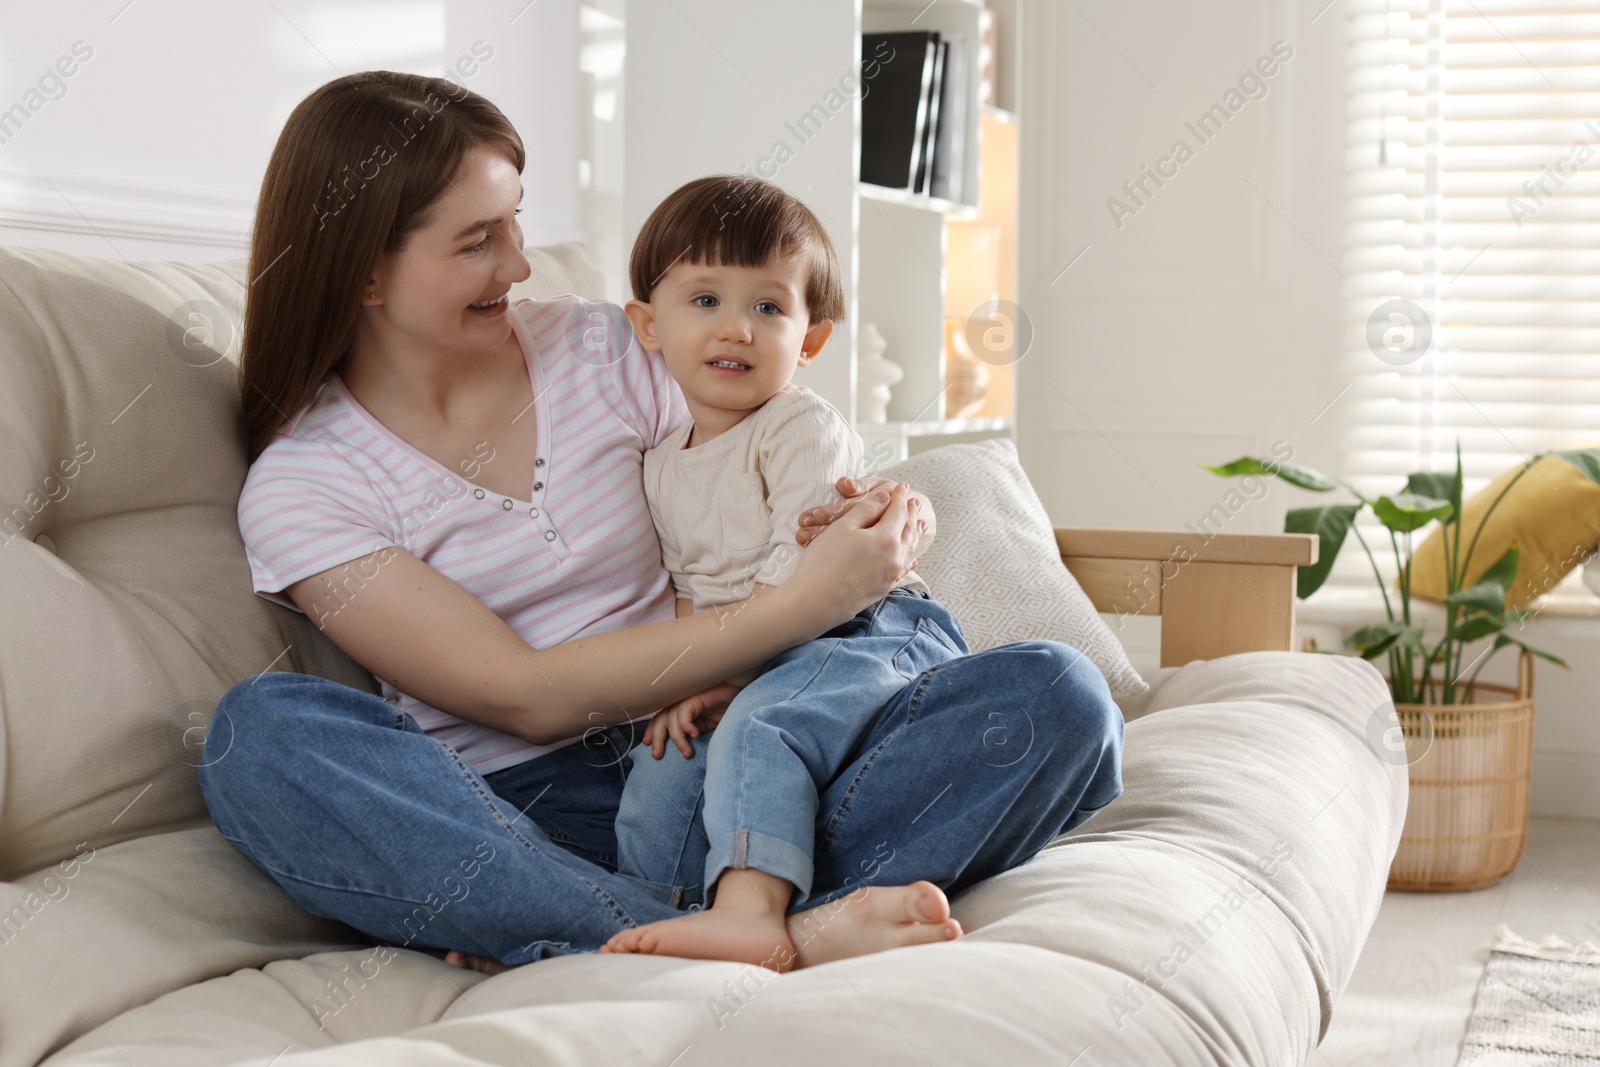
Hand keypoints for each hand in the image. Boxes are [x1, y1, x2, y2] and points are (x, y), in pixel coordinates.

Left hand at [645, 681, 742, 758]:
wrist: (742, 696)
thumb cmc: (727, 708)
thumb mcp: (707, 724)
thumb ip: (694, 730)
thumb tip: (682, 743)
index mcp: (682, 709)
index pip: (661, 719)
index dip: (652, 732)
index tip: (650, 747)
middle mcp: (682, 702)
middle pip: (661, 719)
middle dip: (657, 738)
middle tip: (657, 755)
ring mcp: (689, 698)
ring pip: (671, 719)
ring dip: (678, 739)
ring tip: (688, 753)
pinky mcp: (697, 697)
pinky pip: (684, 713)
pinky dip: (686, 726)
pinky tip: (695, 735)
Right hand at [785, 481, 919, 619]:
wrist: (814, 603)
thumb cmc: (824, 562)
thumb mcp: (843, 527)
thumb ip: (867, 510)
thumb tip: (885, 498)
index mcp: (887, 538)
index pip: (898, 511)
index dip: (900, 497)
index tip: (903, 487)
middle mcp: (895, 557)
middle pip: (908, 530)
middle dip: (911, 514)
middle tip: (915, 502)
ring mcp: (891, 575)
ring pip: (909, 550)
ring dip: (915, 534)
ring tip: (921, 524)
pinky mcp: (884, 589)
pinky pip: (904, 569)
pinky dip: (910, 559)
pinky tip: (912, 558)